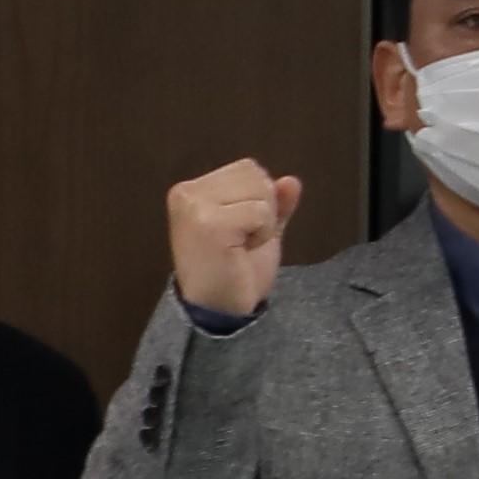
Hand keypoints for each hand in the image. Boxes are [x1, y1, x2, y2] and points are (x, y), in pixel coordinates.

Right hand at [167, 160, 301, 318]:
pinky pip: (262, 212)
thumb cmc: (235, 273)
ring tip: (240, 246)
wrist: (220, 311)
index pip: (248, 168)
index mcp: (190, 190)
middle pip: (255, 174)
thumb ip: (273, 203)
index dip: (259, 200)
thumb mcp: (258, 230)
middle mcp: (186, 193)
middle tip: (241, 242)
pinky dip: (262, 234)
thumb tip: (291, 181)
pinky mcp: (210, 224)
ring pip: (261, 190)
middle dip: (263, 208)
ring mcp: (195, 207)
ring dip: (263, 222)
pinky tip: (241, 252)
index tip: (239, 232)